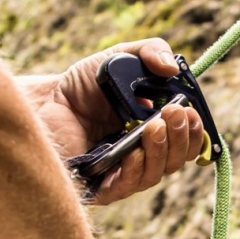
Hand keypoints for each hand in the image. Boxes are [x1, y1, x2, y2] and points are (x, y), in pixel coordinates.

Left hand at [20, 38, 205, 204]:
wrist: (44, 102)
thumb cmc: (82, 85)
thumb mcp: (118, 58)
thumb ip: (149, 51)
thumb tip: (172, 67)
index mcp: (155, 131)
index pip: (187, 142)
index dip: (195, 131)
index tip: (190, 111)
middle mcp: (144, 156)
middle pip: (176, 160)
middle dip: (180, 138)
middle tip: (172, 114)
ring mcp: (123, 173)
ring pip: (155, 173)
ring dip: (160, 150)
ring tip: (153, 125)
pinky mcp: (101, 187)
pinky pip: (127, 186)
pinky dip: (136, 169)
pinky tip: (134, 150)